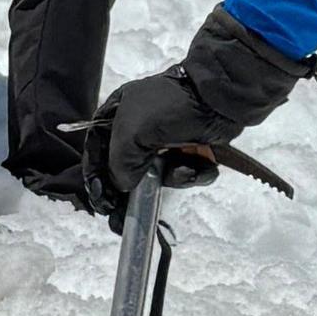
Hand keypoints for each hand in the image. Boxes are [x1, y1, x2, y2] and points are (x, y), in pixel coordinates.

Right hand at [88, 8, 311, 210]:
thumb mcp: (134, 131)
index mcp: (115, 115)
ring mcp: (162, 140)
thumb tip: (122, 186)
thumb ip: (119, 162)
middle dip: (129, 193)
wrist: (222, 98)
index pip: (96, 152)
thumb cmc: (172, 108)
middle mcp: (135, 128)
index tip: (103, 203)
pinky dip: (191, 174)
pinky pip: (181, 173)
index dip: (95, 179)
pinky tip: (200, 168)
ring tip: (185, 171)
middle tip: (125, 218)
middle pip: (123, 169)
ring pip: (155, 176)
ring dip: (170, 180)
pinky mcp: (186, 150)